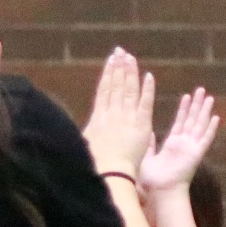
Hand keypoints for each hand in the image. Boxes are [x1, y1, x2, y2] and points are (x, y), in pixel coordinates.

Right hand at [84, 48, 154, 176]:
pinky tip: (149, 76)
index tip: (111, 60)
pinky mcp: (142, 125)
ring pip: (129, 90)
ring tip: (131, 57)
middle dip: (119, 67)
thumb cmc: (96, 166)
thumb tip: (77, 129)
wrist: (110, 174)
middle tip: (121, 51)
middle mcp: (112, 114)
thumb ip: (87, 134)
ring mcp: (127, 118)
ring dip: (130, 72)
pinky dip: (147, 90)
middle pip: (116, 85)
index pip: (105, 90)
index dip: (108, 74)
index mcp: (99, 118)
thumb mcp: (85, 146)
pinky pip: (145, 103)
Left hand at [139, 88, 219, 193]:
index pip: (180, 122)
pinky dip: (210, 129)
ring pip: (199, 125)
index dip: (184, 109)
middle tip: (201, 90)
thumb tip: (149, 133)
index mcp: (172, 144)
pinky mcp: (196, 154)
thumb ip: (150, 145)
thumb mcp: (147, 158)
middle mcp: (184, 144)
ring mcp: (191, 148)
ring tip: (209, 97)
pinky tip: (215, 117)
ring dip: (204, 111)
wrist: (161, 192)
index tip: (187, 96)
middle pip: (192, 120)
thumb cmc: (153, 180)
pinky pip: (205, 139)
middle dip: (196, 104)